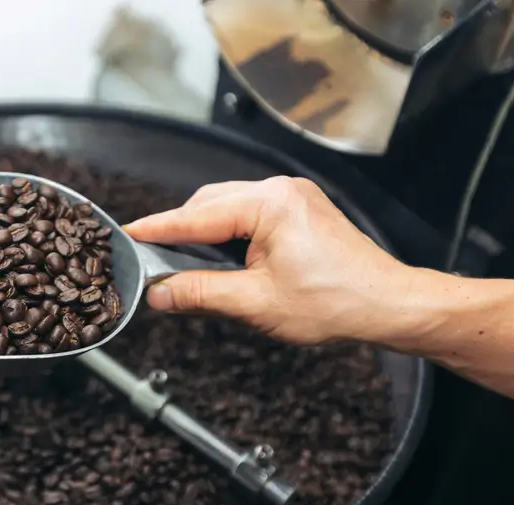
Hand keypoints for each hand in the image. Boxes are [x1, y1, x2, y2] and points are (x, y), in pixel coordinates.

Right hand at [125, 176, 412, 344]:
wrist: (388, 304)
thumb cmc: (335, 302)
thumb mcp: (256, 303)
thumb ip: (200, 293)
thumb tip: (159, 293)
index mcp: (270, 204)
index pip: (196, 215)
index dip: (156, 229)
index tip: (125, 234)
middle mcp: (280, 190)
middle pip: (208, 203)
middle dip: (178, 231)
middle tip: (150, 260)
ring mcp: (292, 197)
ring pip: (227, 207)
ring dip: (203, 232)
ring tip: (181, 263)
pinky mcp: (299, 210)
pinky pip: (248, 213)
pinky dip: (226, 233)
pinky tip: (216, 257)